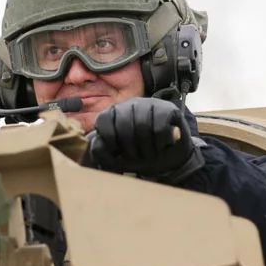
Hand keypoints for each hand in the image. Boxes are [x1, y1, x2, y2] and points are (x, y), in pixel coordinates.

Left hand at [88, 97, 203, 181]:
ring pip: (143, 125)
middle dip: (131, 149)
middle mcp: (130, 104)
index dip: (110, 142)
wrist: (170, 161)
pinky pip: (160, 127)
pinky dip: (160, 143)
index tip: (118, 153)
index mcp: (113, 113)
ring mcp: (149, 104)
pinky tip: (162, 146)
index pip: (103, 121)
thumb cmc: (140, 157)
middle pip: (124, 125)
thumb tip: (95, 142)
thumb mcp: (116, 159)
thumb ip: (101, 151)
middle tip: (138, 157)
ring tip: (150, 154)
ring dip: (147, 149)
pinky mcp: (168, 109)